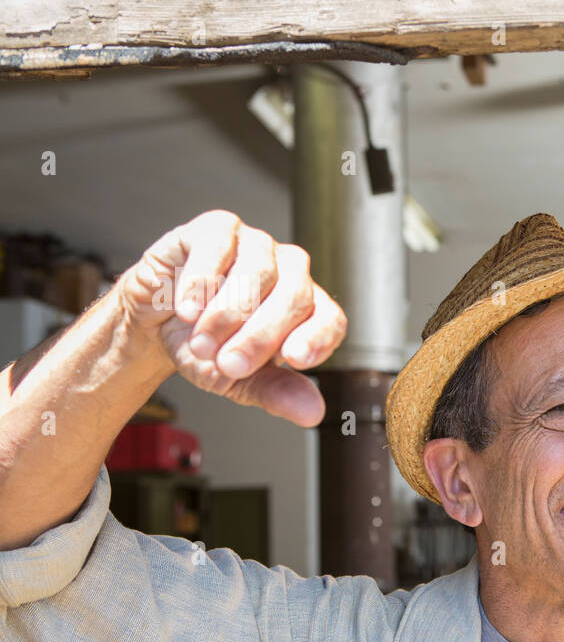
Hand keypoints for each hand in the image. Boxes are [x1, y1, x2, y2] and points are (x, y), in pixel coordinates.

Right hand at [113, 210, 345, 426]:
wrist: (154, 324)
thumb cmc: (207, 348)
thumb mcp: (239, 381)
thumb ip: (275, 393)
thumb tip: (312, 413)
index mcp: (307, 309)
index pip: (330, 318)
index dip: (317, 337)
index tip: (294, 360)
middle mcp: (290, 272)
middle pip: (295, 297)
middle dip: (260, 336)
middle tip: (228, 365)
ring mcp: (256, 245)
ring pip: (258, 270)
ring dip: (227, 314)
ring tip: (201, 344)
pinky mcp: (218, 228)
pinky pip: (218, 245)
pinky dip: (202, 281)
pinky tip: (187, 309)